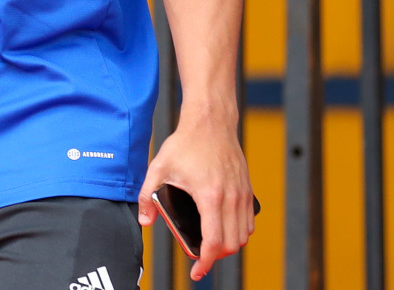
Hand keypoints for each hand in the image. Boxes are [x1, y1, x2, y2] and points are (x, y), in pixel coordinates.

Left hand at [137, 112, 253, 280]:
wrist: (210, 121)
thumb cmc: (186, 142)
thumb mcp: (159, 167)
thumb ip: (148, 195)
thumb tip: (145, 220)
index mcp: (210, 196)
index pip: (213, 242)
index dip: (205, 262)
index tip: (196, 271)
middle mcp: (231, 197)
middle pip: (231, 244)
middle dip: (215, 257)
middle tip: (199, 256)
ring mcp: (242, 193)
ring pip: (244, 235)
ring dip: (229, 245)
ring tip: (211, 245)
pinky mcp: (247, 188)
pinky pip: (248, 221)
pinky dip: (239, 231)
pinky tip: (225, 229)